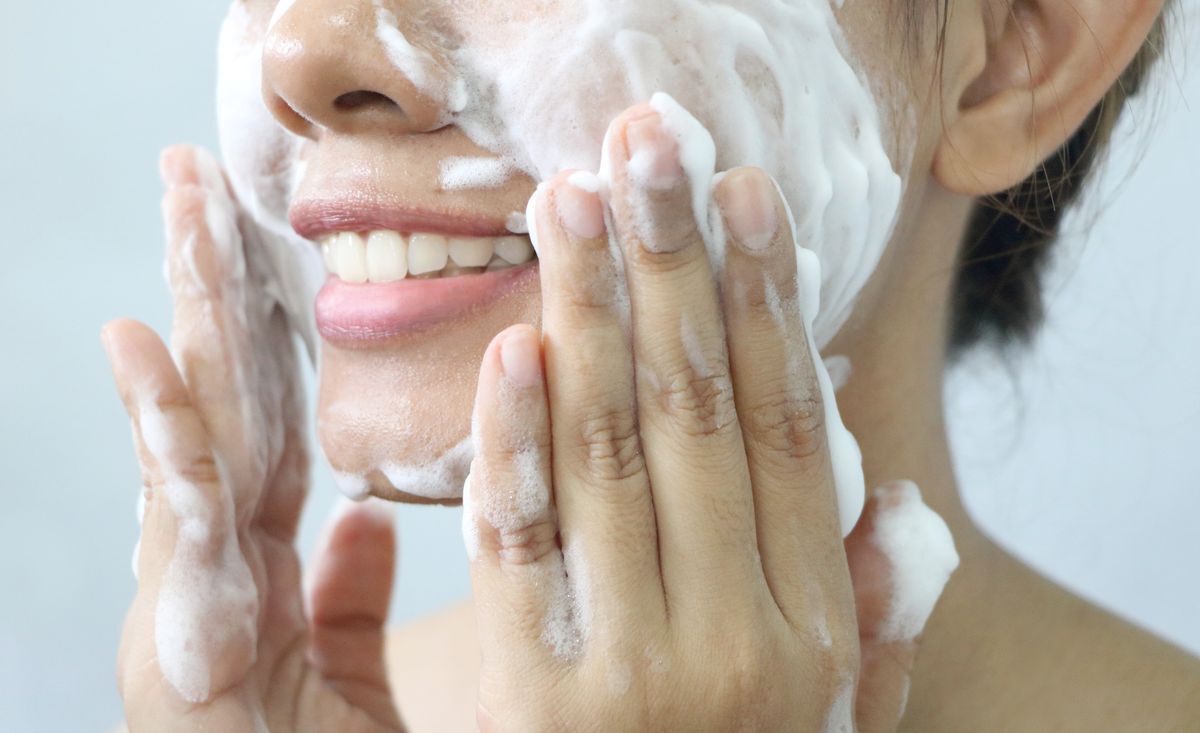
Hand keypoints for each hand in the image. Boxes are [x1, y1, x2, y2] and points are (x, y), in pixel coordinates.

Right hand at [105, 146, 402, 732]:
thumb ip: (345, 599)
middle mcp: (217, 562)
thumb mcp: (344, 675)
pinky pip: (185, 519)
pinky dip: (163, 432)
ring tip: (181, 206)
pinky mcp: (181, 640)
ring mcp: (189, 593)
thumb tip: (360, 525)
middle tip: (201, 174)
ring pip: (195, 426)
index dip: (260, 330)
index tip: (259, 239)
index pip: (265, 417)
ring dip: (187, 314)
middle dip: (210, 284)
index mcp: (259, 563)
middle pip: (224, 398)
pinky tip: (142, 348)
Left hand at [463, 104, 956, 731]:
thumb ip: (871, 621)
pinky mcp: (531, 698)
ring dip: (590, 315)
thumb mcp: (829, 719)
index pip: (790, 434)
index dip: (767, 305)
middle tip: (651, 144)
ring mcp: (634, 670)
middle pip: (698, 415)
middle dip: (673, 265)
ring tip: (574, 204)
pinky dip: (515, 441)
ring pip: (611, 456)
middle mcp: (737, 637)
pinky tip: (517, 346)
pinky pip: (521, 549)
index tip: (745, 197)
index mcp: (813, 629)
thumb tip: (899, 500)